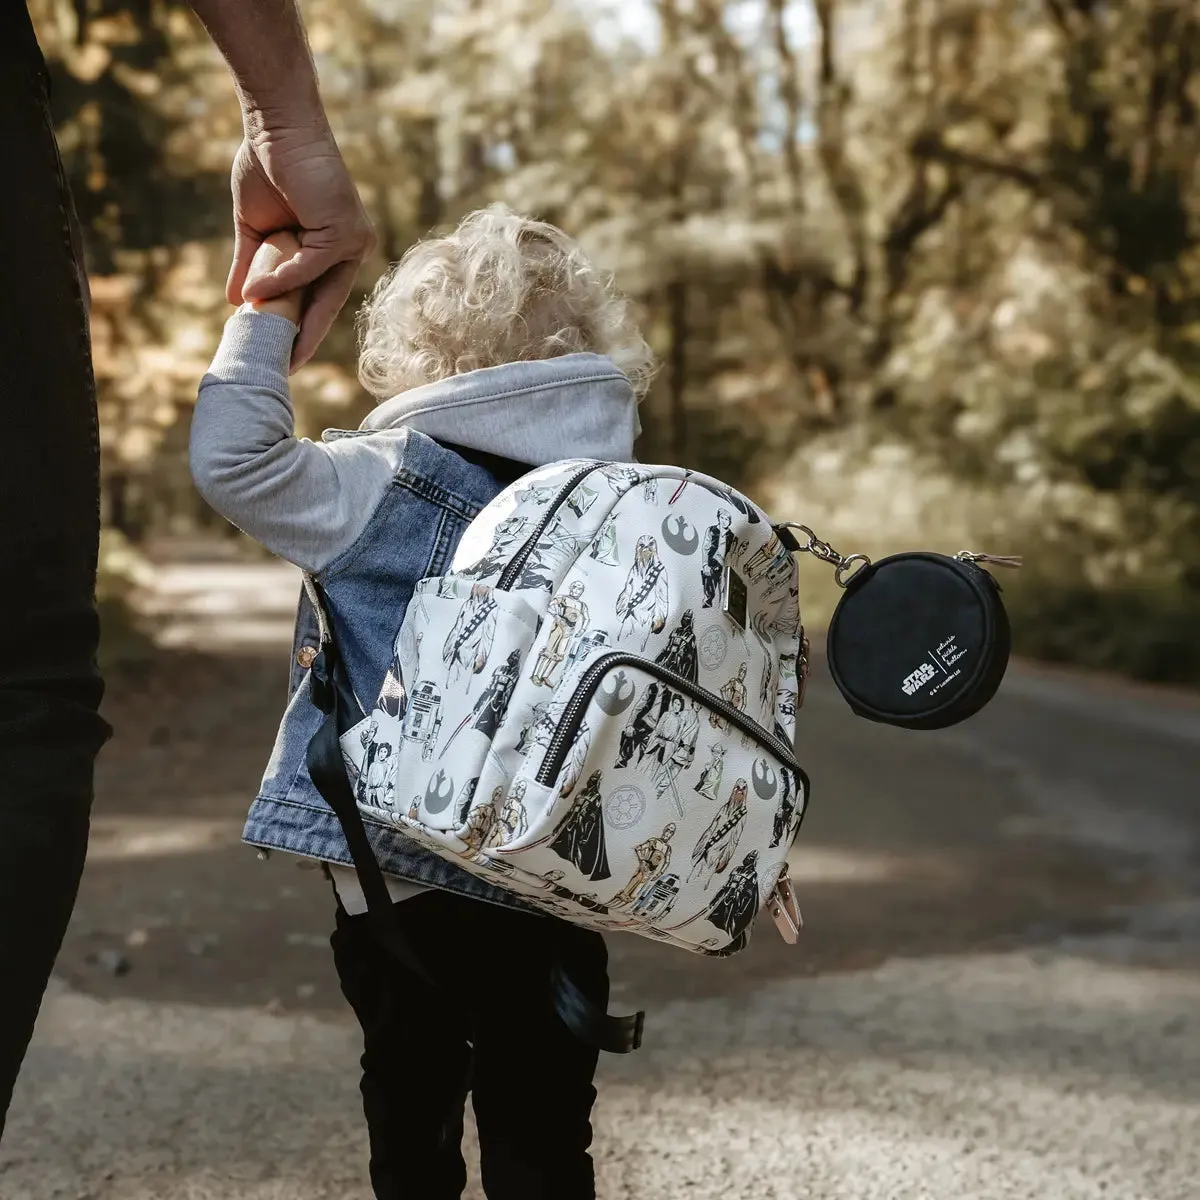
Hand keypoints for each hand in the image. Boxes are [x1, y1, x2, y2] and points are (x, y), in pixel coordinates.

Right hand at [226, 124, 374, 369]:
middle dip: (304, 337)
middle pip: (326, 303)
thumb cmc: (267, 169)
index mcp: (335, 249)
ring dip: (288, 314)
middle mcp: (352, 248)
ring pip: (318, 290)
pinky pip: (310, 266)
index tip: (283, 357)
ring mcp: (354, 241)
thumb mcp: (255, 229)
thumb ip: (253, 266)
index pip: (319, 297)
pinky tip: (256, 295)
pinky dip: (282, 280)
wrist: (273, 126)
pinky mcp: (346, 231)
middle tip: (285, 369)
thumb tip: (238, 303)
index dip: (300, 328)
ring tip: (262, 341)